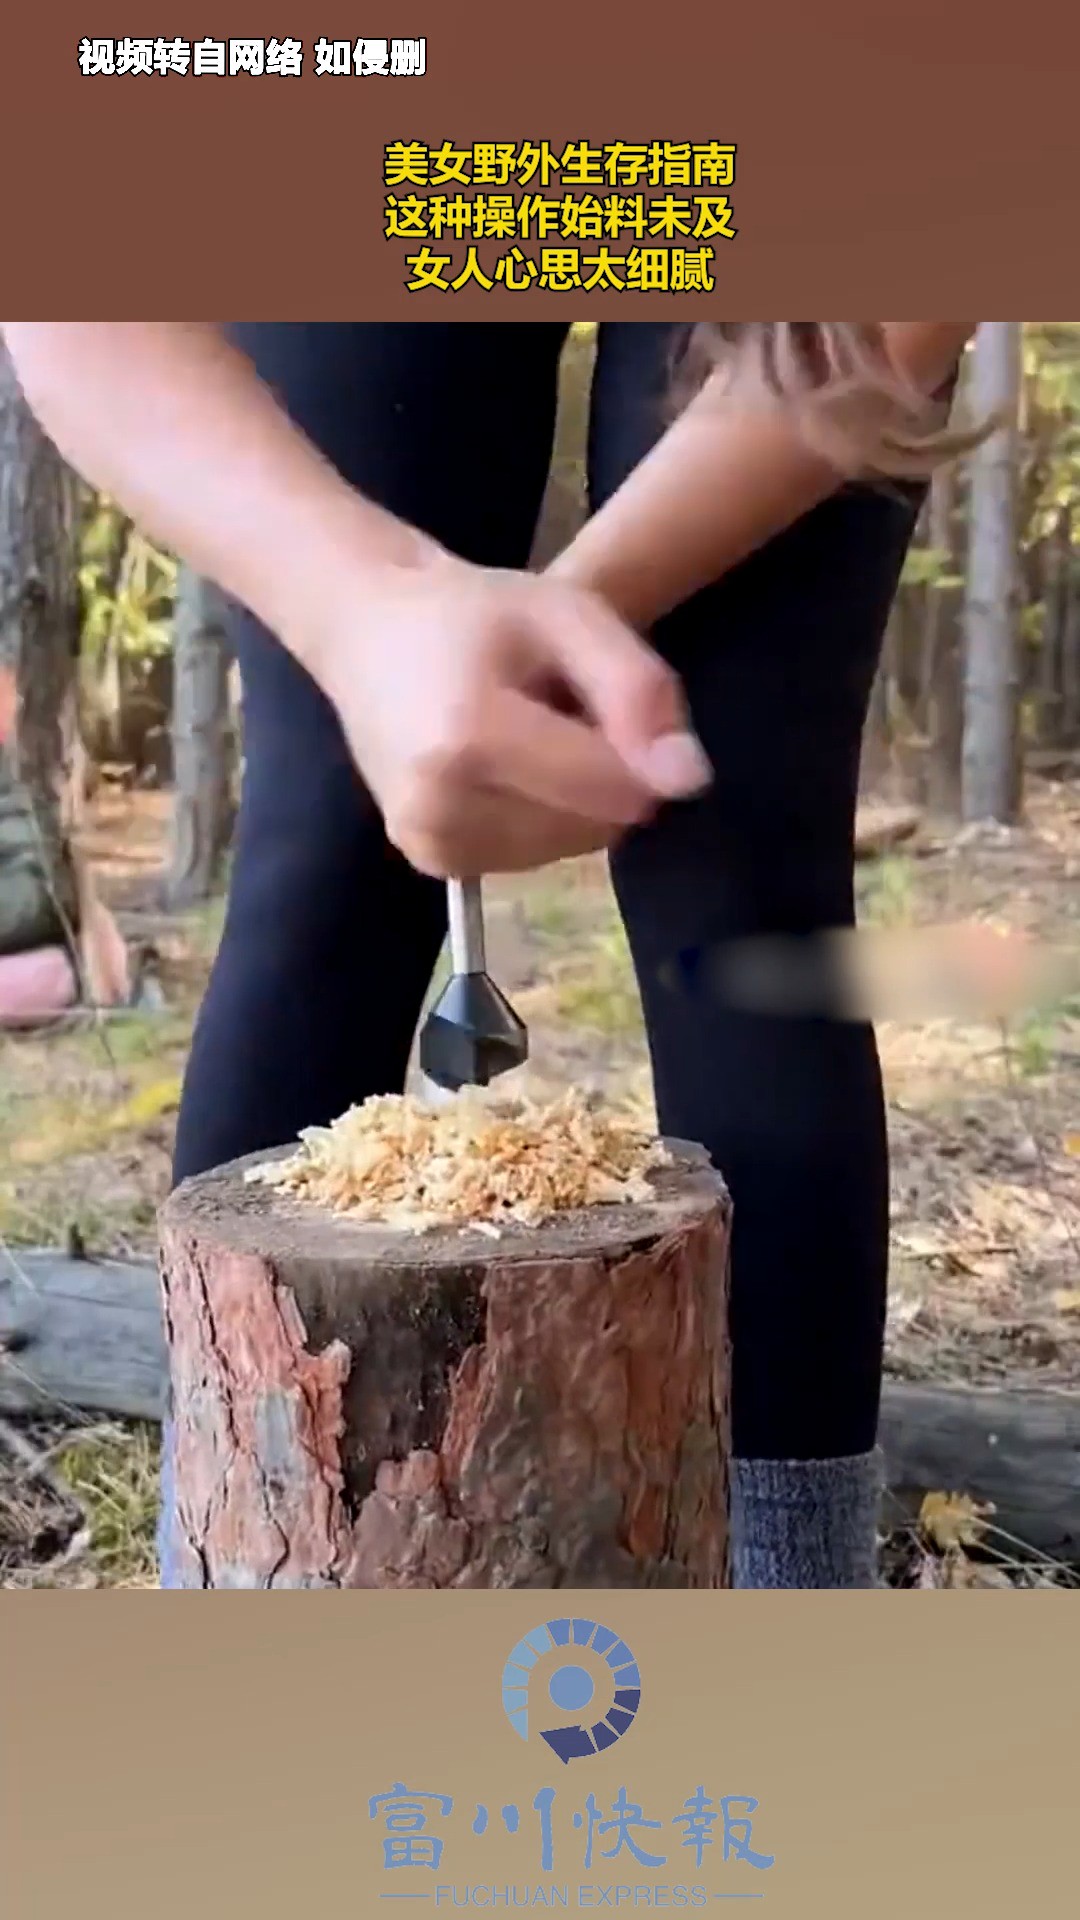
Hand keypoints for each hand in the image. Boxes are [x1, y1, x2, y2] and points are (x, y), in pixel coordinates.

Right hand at [310, 551, 710, 876]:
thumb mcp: (569, 615)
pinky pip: (536, 856)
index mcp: (470, 739)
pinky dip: (543, 816)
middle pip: (598, 824)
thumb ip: (639, 690)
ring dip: (577, 796)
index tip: (609, 698)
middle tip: (561, 707)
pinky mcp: (434, 863)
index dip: (641, 750)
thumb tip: (689, 781)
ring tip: (531, 732)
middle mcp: (441, 810)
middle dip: (606, 772)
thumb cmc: (473, 613)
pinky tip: (509, 764)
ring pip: (572, 847)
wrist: (366, 631)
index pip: (615, 789)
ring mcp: (431, 845)